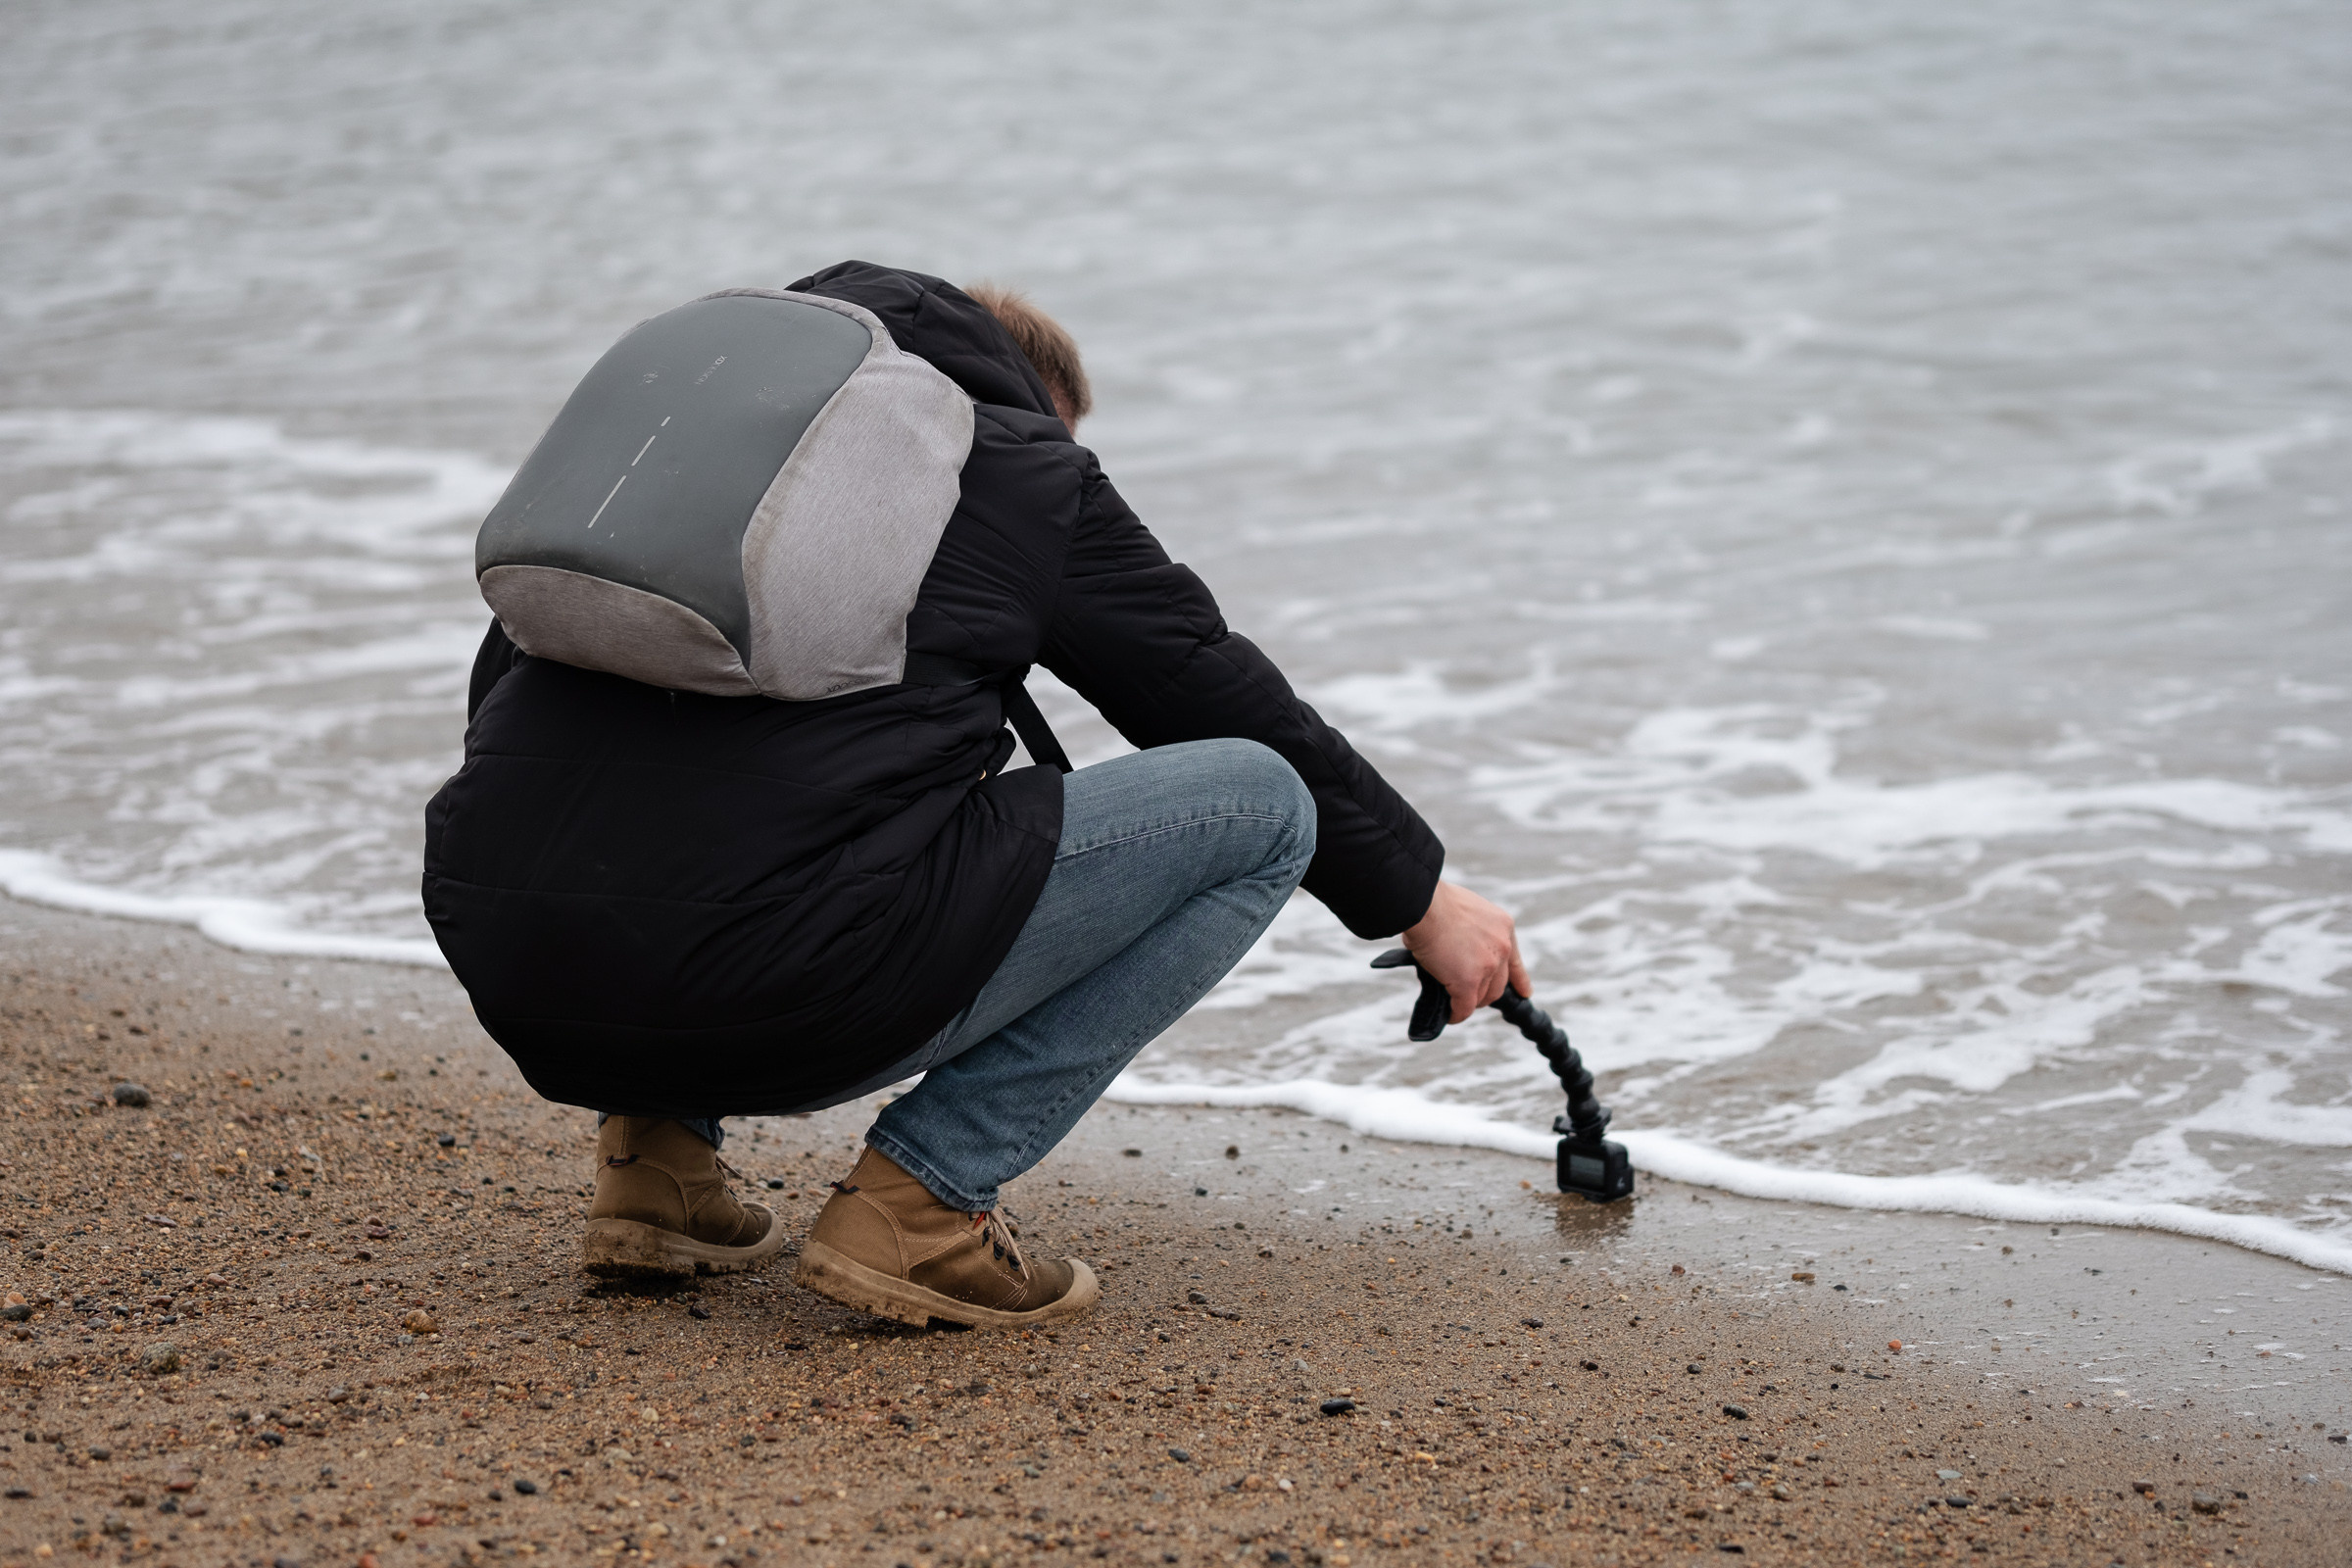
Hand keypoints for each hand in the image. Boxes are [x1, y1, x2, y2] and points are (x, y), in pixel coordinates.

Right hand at [1399, 881, 1530, 1023]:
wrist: (1423, 905)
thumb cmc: (1435, 902)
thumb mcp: (1468, 912)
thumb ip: (1473, 933)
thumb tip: (1460, 950)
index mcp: (1503, 927)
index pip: (1515, 961)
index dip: (1520, 980)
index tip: (1525, 992)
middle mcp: (1501, 948)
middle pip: (1498, 984)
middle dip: (1485, 993)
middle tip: (1469, 994)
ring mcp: (1486, 967)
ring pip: (1481, 997)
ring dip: (1468, 1001)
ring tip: (1454, 1002)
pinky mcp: (1467, 982)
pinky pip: (1464, 1007)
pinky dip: (1457, 1014)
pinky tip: (1451, 1016)